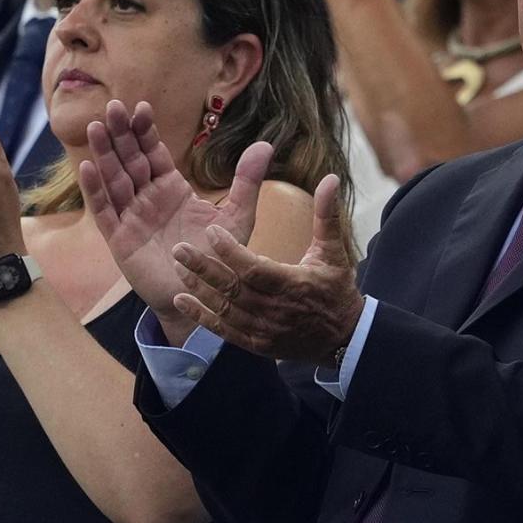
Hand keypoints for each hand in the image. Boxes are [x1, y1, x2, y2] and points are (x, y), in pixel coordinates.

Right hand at [79, 100, 273, 342]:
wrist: (205, 297)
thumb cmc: (219, 257)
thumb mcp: (238, 216)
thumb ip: (246, 181)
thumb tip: (265, 145)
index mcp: (171, 189)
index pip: (155, 154)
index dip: (146, 132)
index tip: (141, 107)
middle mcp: (148, 199)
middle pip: (130, 160)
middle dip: (121, 134)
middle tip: (113, 106)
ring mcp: (132, 217)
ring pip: (114, 180)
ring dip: (104, 154)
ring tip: (95, 126)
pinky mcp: (121, 240)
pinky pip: (106, 211)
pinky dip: (95, 190)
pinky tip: (86, 167)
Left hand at [168, 173, 362, 365]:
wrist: (344, 338)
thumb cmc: (336, 290)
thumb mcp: (333, 252)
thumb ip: (327, 215)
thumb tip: (330, 178)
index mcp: (292, 284)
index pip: (253, 268)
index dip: (230, 251)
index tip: (211, 230)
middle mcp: (274, 309)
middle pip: (232, 287)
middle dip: (204, 267)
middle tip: (180, 248)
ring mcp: (263, 330)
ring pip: (224, 307)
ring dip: (199, 287)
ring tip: (178, 266)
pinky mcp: (256, 344)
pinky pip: (223, 330)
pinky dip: (200, 317)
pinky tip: (182, 301)